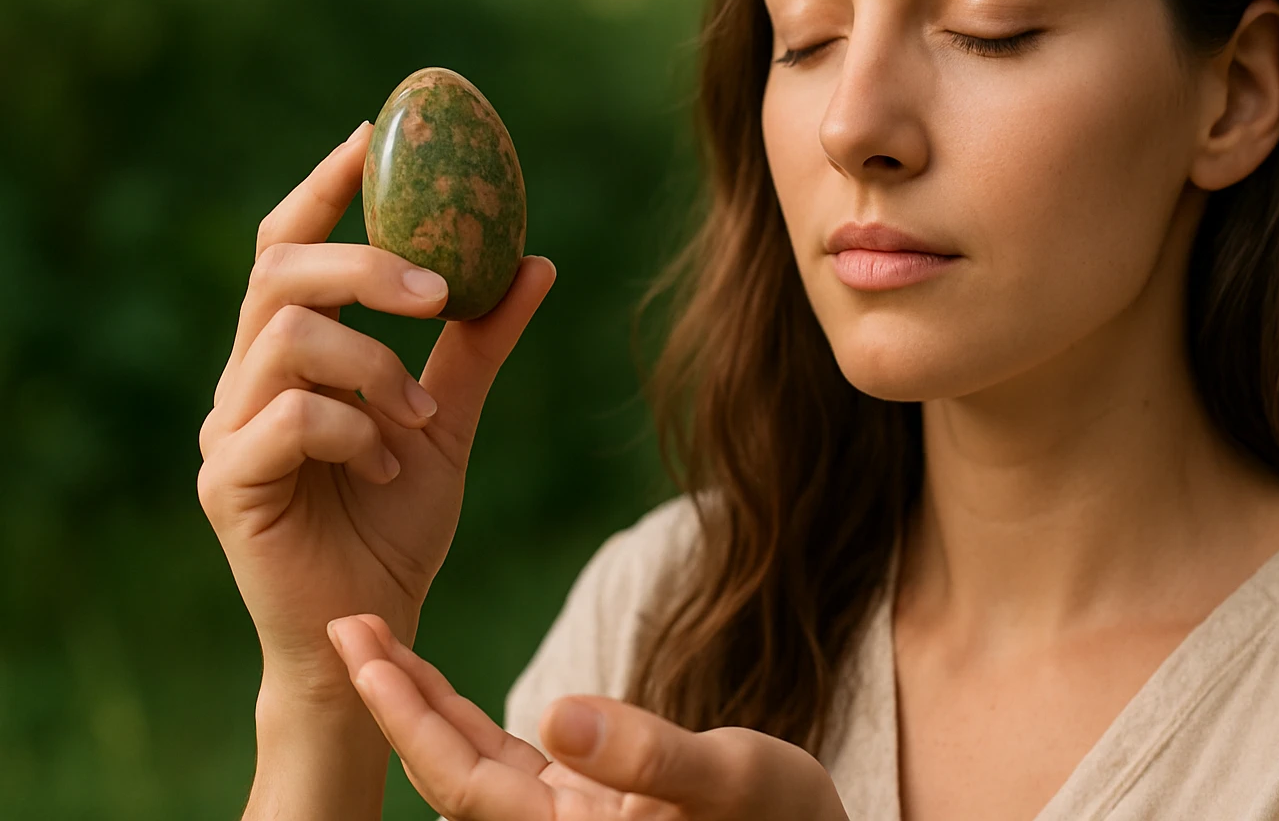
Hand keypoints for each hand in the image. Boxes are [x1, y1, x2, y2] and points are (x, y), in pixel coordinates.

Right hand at [197, 120, 556, 703]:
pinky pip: (288, 418)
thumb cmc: (396, 521)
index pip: (289, 246)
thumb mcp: (451, 420)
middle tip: (439, 290)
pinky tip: (385, 469)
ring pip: (287, 337)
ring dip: (375, 365)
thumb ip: (479, 343)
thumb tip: (536, 260)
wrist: (374, 624)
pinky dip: (354, 431)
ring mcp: (229, 429)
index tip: (373, 134)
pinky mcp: (228, 482)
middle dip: (365, 266)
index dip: (325, 187)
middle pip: (280, 273)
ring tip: (423, 417)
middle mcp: (247, 379)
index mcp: (292, 354)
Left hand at [326, 614, 851, 820]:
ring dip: (421, 703)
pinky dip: (466, 717)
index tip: (362, 653)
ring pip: (470, 764)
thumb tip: (557, 714)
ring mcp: (566, 820)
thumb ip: (647, 755)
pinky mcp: (584, 803)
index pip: (466, 782)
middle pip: (449, 772)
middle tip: (346, 623)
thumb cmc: (786, 818)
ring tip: (376, 639)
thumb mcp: (732, 779)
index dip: (408, 718)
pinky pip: (506, 760)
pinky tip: (436, 684)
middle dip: (393, 700)